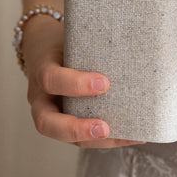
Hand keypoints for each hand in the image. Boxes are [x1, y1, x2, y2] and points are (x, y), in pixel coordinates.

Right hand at [21, 17, 143, 147]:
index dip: (75, 84)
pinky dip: (108, 140)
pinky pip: (82, 138)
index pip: (51, 79)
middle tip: (104, 128)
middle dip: (76, 129)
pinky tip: (135, 136)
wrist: (44, 47)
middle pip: (47, 123)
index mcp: (41, 71)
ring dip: (97, 141)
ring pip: (66, 138)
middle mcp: (41, 98)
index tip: (104, 83)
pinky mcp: (67, 122)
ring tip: (129, 137)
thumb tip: (132, 34)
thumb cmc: (63, 41)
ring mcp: (52, 114)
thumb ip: (91, 42)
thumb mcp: (70, 36)